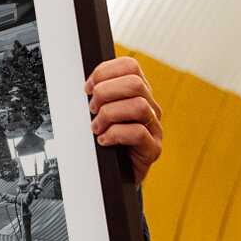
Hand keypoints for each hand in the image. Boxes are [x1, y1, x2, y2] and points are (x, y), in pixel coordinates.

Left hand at [85, 56, 162, 184]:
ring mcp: (154, 128)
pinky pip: (138, 133)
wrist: (115, 174)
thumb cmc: (107, 140)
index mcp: (138, 93)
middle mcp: (150, 107)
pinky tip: (104, 140)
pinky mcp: (153, 149)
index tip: (88, 88)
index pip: (129, 66)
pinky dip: (115, 135)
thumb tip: (86, 86)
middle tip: (92, 109)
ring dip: (109, 115)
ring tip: (97, 127)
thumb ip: (98, 96)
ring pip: (138, 106)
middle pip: (135, 83)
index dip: (104, 72)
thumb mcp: (100, 113)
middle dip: (105, 93)